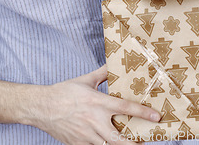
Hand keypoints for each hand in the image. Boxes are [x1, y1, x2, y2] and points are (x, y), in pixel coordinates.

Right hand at [31, 64, 160, 144]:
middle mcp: (94, 121)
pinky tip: (108, 144)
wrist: (42, 107)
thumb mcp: (86, 80)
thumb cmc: (64, 92)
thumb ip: (103, 73)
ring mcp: (86, 136)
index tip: (156, 117)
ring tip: (131, 143)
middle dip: (135, 144)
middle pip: (119, 139)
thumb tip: (114, 63)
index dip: (142, 112)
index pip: (124, 107)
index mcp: (97, 102)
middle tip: (145, 141)